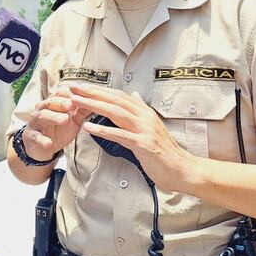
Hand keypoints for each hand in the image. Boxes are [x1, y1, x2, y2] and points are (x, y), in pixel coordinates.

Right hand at [21, 84, 88, 161]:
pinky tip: (48, 143)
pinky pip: (35, 137)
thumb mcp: (71, 120)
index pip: (59, 93)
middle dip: (61, 103)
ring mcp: (35, 123)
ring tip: (64, 120)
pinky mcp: (31, 136)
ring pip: (42, 116)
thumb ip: (81, 111)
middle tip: (72, 105)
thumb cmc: (57, 130)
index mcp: (52, 103)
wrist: (41, 147)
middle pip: (50, 102)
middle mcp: (42, 110)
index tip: (80, 95)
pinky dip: (42, 140)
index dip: (69, 93)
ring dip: (53, 117)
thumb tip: (95, 101)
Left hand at [67, 82, 193, 191]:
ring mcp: (144, 129)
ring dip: (93, 105)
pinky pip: (119, 135)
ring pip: (115, 112)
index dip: (98, 89)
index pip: (117, 95)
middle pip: (114, 99)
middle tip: (73, 87)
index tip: (81, 86)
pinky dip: (102, 130)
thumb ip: (141, 110)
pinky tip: (87, 127)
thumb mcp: (152, 126)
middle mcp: (144, 116)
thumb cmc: (165, 151)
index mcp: (144, 111)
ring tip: (75, 102)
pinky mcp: (143, 144)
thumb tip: (134, 94)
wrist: (183, 169)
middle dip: (91, 92)